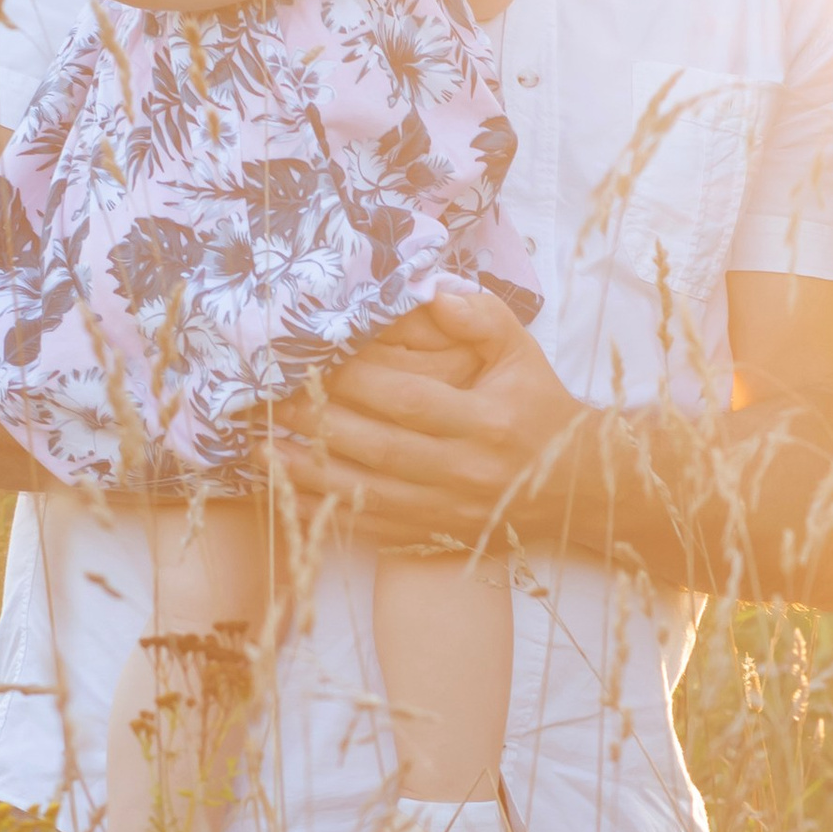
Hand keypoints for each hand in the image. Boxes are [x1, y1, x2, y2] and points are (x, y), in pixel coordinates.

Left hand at [284, 288, 581, 551]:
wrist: (573, 487)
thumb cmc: (538, 408)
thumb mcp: (522, 354)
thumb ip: (482, 318)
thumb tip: (433, 295)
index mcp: (488, 423)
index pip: (410, 400)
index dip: (357, 381)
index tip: (313, 359)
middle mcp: (465, 472)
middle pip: (378, 448)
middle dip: (316, 423)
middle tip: (265, 398)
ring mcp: (447, 512)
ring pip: (366, 494)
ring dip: (306, 473)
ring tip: (259, 447)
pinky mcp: (433, 536)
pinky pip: (370, 529)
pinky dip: (325, 515)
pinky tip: (286, 494)